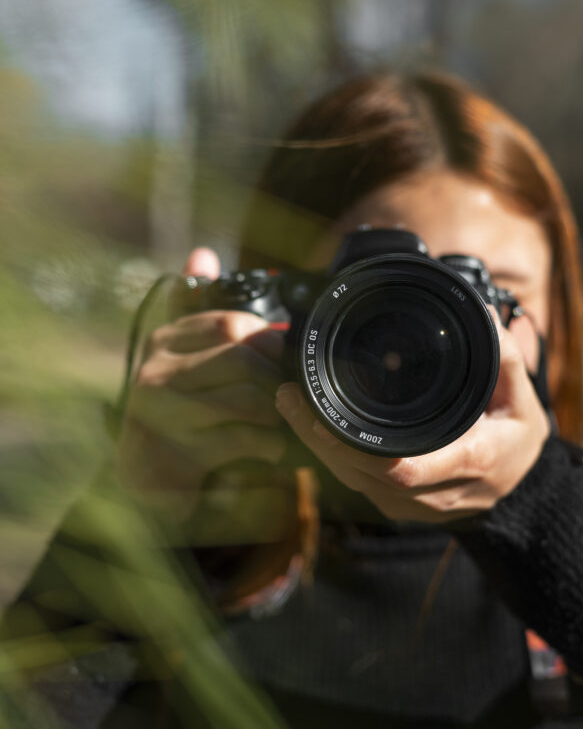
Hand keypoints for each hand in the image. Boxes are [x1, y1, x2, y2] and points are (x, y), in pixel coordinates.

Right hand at [112, 248, 296, 544]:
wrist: (147, 474)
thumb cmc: (178, 408)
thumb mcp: (184, 356)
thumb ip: (198, 312)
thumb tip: (202, 254)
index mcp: (165, 340)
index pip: (229, 324)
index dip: (267, 340)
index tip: (282, 358)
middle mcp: (158, 370)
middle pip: (241, 359)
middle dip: (275, 378)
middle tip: (289, 394)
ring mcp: (166, 412)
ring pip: (245, 400)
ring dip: (275, 413)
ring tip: (281, 421)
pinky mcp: (179, 450)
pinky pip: (242, 440)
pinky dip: (269, 445)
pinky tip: (271, 448)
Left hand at [274, 316, 550, 523]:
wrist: (519, 489)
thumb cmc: (516, 438)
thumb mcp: (523, 398)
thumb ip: (506, 357)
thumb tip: (480, 313)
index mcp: (468, 462)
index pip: (406, 469)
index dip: (360, 449)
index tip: (325, 419)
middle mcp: (435, 493)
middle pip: (365, 475)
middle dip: (320, 439)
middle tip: (289, 396)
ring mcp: (412, 506)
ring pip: (353, 482)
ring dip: (316, 446)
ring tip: (288, 403)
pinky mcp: (396, 507)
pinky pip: (355, 484)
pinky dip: (329, 455)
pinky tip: (308, 424)